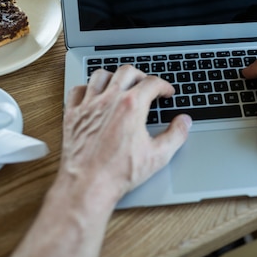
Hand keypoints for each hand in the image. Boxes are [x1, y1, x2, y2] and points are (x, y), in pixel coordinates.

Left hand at [61, 66, 191, 200]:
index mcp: (132, 106)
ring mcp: (88, 106)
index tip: (166, 93)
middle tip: (147, 85)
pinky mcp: (72, 115)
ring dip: (114, 76)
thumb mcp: (158, 156)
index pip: (152, 83)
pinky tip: (93, 95)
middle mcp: (109, 100)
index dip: (164, 86)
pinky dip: (87, 88)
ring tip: (120, 85)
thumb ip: (176, 135)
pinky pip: (78, 90)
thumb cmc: (120, 173)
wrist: (88, 185)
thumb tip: (184, 122)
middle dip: (141, 75)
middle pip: (127, 72)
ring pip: (100, 75)